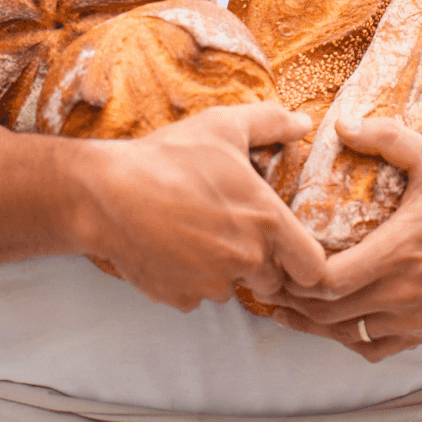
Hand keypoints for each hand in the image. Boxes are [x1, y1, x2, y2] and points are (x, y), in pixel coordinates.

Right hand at [68, 103, 327, 311]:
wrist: (106, 194)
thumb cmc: (168, 156)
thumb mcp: (223, 126)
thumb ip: (271, 123)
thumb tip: (304, 122)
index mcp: (267, 221)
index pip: (314, 269)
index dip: (305, 260)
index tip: (287, 246)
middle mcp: (247, 260)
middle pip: (273, 282)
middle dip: (261, 263)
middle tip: (234, 231)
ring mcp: (213, 285)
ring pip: (233, 288)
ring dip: (224, 270)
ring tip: (197, 232)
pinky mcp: (181, 299)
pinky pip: (197, 296)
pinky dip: (190, 279)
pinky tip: (172, 247)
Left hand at [266, 116, 421, 361]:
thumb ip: (387, 137)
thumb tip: (339, 124)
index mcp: (396, 253)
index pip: (326, 281)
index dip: (295, 273)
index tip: (279, 252)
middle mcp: (400, 295)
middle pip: (324, 312)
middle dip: (291, 295)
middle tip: (267, 274)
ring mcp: (412, 320)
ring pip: (342, 334)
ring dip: (311, 319)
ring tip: (285, 297)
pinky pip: (371, 349)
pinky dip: (345, 337)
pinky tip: (332, 315)